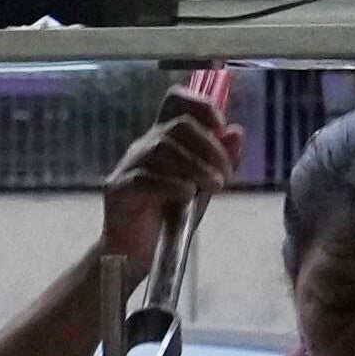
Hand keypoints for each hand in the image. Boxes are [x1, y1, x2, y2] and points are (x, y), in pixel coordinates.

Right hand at [90, 73, 241, 295]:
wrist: (135, 254)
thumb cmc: (168, 219)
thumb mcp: (203, 187)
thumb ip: (220, 161)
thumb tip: (236, 132)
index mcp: (163, 140)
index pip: (175, 101)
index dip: (200, 104)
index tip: (221, 125)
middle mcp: (143, 147)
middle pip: (176, 125)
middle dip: (209, 147)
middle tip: (224, 177)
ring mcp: (128, 167)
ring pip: (163, 149)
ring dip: (196, 167)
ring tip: (213, 188)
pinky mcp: (118, 189)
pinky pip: (145, 177)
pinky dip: (172, 185)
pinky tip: (186, 198)